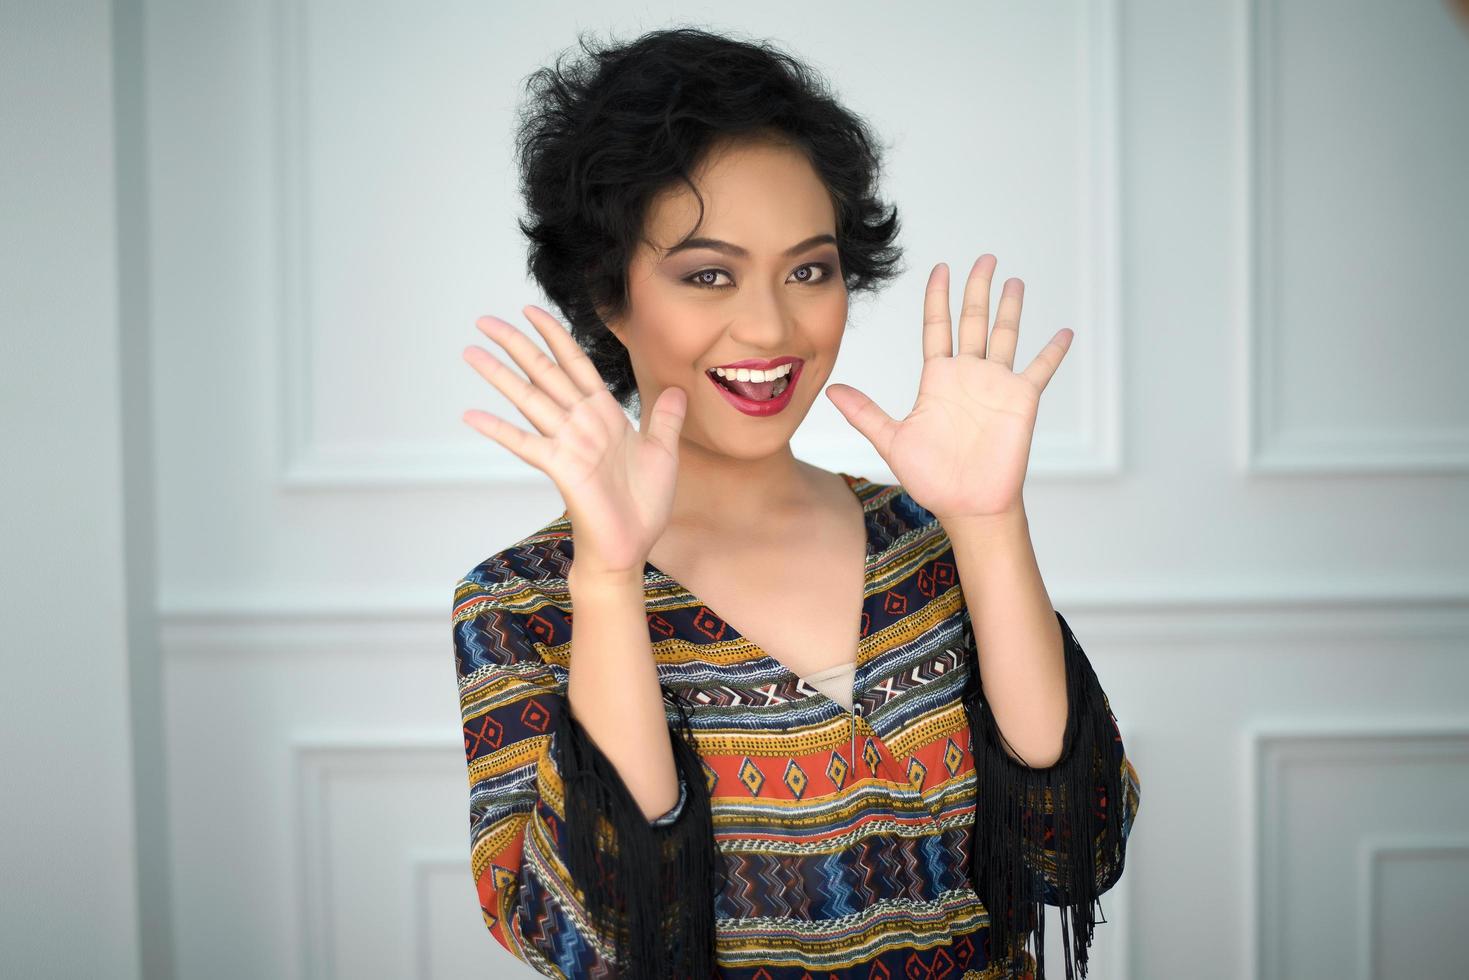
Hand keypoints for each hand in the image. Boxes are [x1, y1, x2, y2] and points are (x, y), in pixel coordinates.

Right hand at [461, 305, 687, 575]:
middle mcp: (581, 422)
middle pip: (544, 372)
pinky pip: (525, 444)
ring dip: (500, 375)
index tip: (532, 311)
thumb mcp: (664, 453)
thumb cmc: (643, 505)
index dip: (555, 335)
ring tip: (471, 352)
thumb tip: (677, 389)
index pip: (575, 363)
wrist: (631, 546)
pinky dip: (499, 430)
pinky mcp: (560, 467)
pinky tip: (472, 414)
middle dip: (517, 344)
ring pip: (530, 398)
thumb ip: (665, 418)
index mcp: (605, 414)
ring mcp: (568, 443)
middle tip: (484, 320)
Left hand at [824, 256, 1072, 521]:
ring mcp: (996, 386)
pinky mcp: (1021, 401)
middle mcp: (968, 376)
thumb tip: (831, 390)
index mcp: (937, 379)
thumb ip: (864, 412)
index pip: (937, 327)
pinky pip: (1040, 369)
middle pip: (974, 320)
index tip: (940, 267)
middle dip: (977, 288)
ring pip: (1006, 335)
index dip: (938, 297)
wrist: (967, 505)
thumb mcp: (892, 440)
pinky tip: (1065, 331)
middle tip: (984, 257)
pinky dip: (1053, 351)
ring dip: (1011, 308)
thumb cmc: (931, 478)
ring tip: (1014, 280)